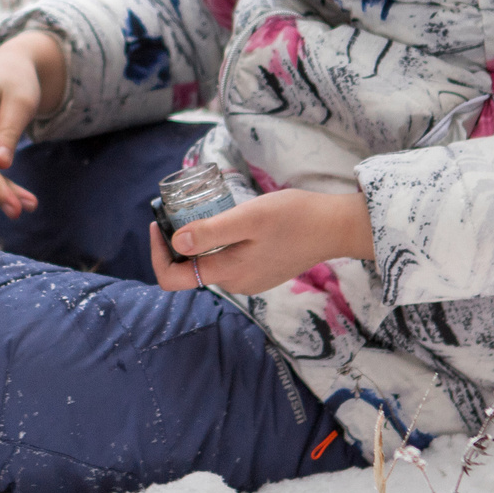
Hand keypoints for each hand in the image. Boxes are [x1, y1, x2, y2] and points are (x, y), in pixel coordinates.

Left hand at [151, 187, 374, 295]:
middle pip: (190, 269)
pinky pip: (229, 260)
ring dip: (200, 241)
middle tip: (182, 209)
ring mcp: (250, 280)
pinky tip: (232, 221)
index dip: (158, 253)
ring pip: (210, 263)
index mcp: (228, 273)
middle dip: (179, 241)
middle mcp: (236, 283)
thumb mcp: (248, 217)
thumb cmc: (294, 217)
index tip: (160, 223)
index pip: (172, 278)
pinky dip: (220, 242)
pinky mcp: (262, 271)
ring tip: (206, 211)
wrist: (335, 227)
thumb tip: (176, 243)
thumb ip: (212, 232)